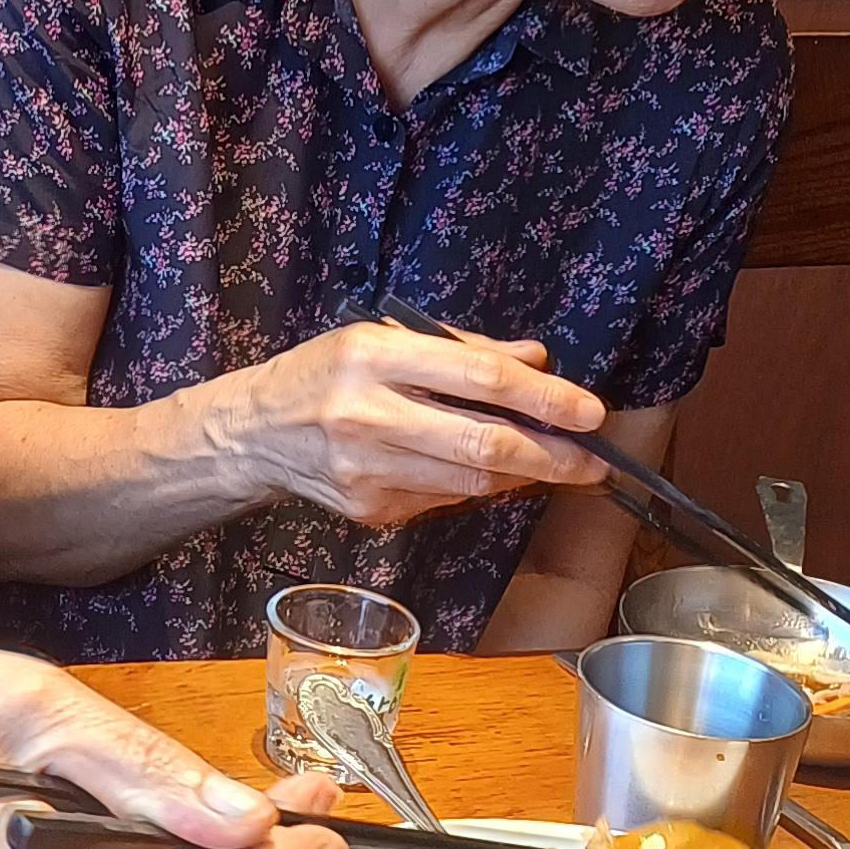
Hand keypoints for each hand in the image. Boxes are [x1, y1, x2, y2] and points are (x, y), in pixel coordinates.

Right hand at [227, 318, 609, 530]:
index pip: (479, 378)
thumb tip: (536, 361)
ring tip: (558, 465)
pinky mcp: (370, 509)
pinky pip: (444, 499)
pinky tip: (487, 472)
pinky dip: (476, 486)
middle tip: (594, 461)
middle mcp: (367, 414)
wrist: (255, 433)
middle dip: (551, 455)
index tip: (589, 410)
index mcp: (373, 357)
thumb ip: (462, 350)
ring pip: (471, 480)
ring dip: (524, 475)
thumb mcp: (383, 339)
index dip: (544, 397)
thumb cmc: (325, 373)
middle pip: (482, 443)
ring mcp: (367, 470)